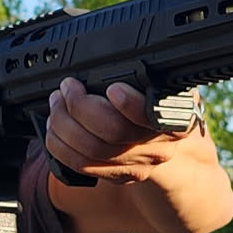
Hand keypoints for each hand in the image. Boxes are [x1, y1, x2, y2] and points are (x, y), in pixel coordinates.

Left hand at [45, 78, 203, 184]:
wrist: (167, 140)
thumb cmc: (160, 102)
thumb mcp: (163, 83)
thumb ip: (149, 74)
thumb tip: (118, 55)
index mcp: (176, 121)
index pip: (153, 116)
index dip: (130, 104)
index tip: (113, 88)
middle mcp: (159, 148)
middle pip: (113, 133)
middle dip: (81, 106)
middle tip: (68, 87)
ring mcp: (136, 166)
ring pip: (91, 152)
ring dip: (64, 124)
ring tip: (57, 103)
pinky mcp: (116, 176)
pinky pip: (81, 165)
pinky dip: (61, 145)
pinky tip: (56, 127)